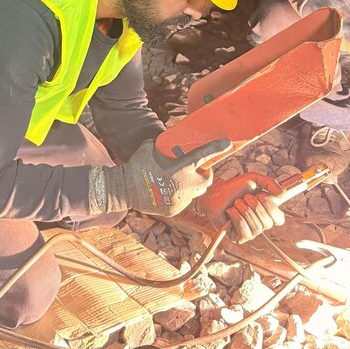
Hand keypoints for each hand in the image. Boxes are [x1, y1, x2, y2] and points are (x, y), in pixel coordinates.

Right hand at [89, 139, 223, 217]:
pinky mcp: (174, 210)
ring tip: (179, 180)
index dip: (216, 149)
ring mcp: (180, 200)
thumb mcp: (149, 148)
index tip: (227, 144)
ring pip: (195, 192)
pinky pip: (184, 202)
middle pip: (206, 179)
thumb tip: (171, 138)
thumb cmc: (136, 166)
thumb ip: (164, 145)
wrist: (122, 190)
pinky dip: (180, 196)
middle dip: (204, 174)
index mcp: (178, 169)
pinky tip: (169, 190)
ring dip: (191, 186)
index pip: (202, 156)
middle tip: (197, 169)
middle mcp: (183, 186)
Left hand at [208, 173, 285, 241]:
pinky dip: (237, 219)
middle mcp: (260, 223)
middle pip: (267, 223)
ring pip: (256, 227)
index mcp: (266, 211)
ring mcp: (250, 232)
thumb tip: (283, 193)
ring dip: (244, 211)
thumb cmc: (232, 188)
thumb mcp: (253, 179)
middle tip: (245, 198)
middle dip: (254, 206)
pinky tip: (231, 212)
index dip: (271, 208)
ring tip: (236, 203)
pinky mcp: (238, 237)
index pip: (279, 218)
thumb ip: (269, 183)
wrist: (214, 194)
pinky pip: (245, 232)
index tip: (262, 196)